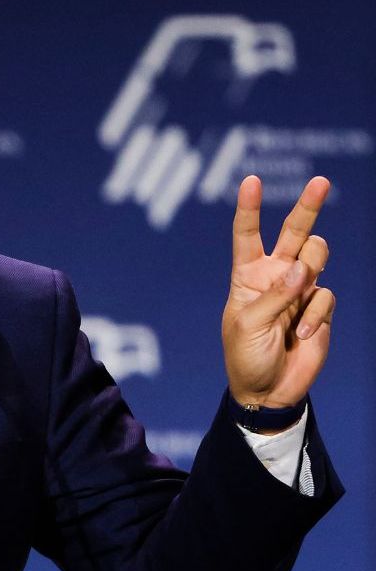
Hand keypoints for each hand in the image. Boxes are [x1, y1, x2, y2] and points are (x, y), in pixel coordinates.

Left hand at [222, 175, 334, 408]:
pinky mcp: (320, 308)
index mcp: (246, 276)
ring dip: (311, 271)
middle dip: (308, 206)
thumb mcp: (248, 326)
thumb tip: (303, 269)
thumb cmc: (246, 356)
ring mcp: (300, 290)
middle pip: (294, 233)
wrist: (268, 389)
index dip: (249, 209)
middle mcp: (275, 276)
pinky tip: (301, 336)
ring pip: (317, 258)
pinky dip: (315, 316)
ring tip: (297, 299)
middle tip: (320, 181)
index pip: (247, 236)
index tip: (251, 180)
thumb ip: (274, 296)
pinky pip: (325, 296)